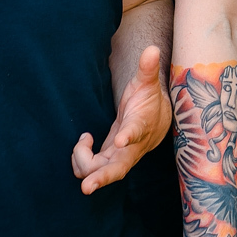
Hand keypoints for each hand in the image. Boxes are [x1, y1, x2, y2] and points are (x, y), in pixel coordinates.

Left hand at [73, 46, 170, 194]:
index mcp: (141, 125)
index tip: (122, 140)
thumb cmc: (148, 100)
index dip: (130, 135)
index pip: (136, 131)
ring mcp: (120, 158)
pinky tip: (85, 141)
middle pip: (118, 168)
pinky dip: (81, 159)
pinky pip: (90, 169)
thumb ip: (147, 69)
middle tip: (87, 187)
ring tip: (84, 140)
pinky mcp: (109, 161)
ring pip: (100, 172)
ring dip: (82, 162)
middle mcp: (131, 148)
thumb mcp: (147, 83)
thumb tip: (152, 49)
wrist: (155, 121)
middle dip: (102, 177)